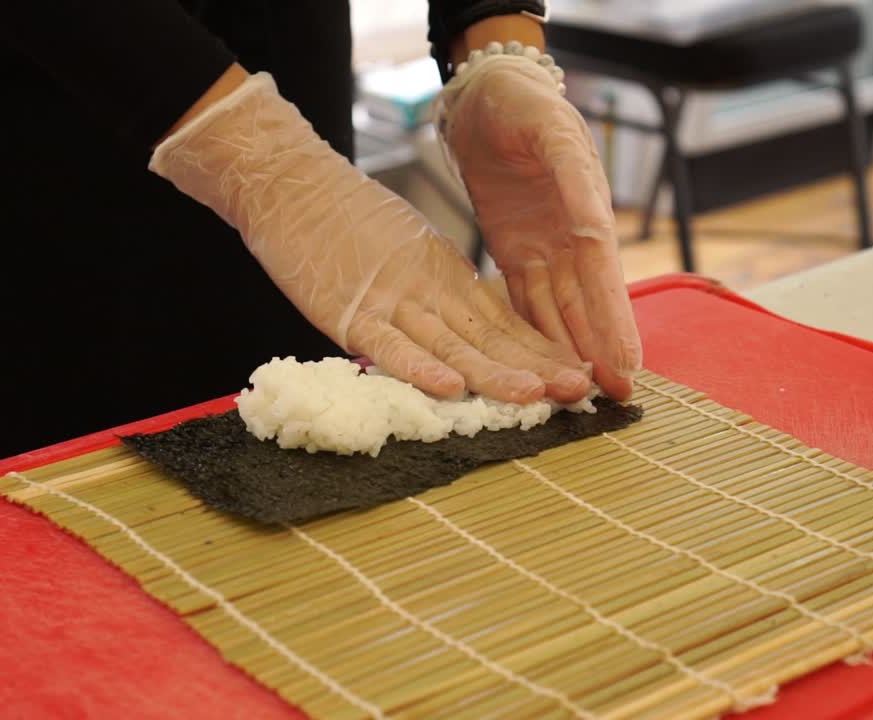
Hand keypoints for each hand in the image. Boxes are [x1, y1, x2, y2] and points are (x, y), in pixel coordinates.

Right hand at [150, 72, 590, 403]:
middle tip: (580, 389)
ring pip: (451, 344)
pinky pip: (390, 346)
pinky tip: (452, 387)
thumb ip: (442, 290)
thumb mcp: (412, 250)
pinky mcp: (349, 312)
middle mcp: (428, 290)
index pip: (503, 320)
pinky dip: (420, 367)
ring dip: (494, 372)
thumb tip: (477, 331)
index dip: (541, 349)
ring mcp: (390, 301)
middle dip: (536, 365)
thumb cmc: (348, 219)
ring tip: (537, 395)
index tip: (578, 374)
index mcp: (446, 275)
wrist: (292, 185)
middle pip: (489, 335)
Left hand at [440, 54, 642, 398]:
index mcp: (587, 210)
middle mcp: (571, 239)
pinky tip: (542, 365)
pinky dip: (536, 333)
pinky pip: (525, 301)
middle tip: (619, 398)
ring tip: (585, 395)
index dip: (616, 322)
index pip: (604, 277)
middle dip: (602, 350)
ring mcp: (544, 249)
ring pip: (560, 311)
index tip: (630, 363)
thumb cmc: (522, 104)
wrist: (486, 96)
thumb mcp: (549, 129)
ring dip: (571, 351)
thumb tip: (595, 223)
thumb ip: (571, 173)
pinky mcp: (513, 252)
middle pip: (588, 304)